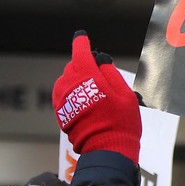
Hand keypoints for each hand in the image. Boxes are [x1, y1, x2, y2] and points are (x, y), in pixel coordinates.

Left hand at [52, 31, 141, 161]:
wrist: (106, 149)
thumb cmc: (120, 122)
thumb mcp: (125, 94)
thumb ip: (110, 73)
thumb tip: (101, 61)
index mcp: (87, 76)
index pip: (80, 52)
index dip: (81, 42)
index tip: (82, 36)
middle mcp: (70, 84)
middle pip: (74, 65)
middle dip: (84, 65)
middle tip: (100, 75)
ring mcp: (62, 98)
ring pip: (67, 79)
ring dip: (77, 79)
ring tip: (93, 92)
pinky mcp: (59, 111)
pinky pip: (63, 93)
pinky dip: (72, 92)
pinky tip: (85, 101)